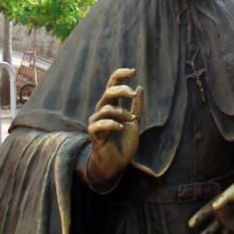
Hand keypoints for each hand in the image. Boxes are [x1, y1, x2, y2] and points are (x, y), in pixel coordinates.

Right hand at [87, 68, 143, 185]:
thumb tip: (140, 87)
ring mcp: (96, 122)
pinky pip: (99, 124)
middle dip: (121, 90)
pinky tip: (121, 127)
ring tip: (131, 120)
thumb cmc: (124, 141)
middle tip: (133, 94)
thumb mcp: (135, 121)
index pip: (112, 85)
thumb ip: (137, 106)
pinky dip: (111, 124)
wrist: (118, 162)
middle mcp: (102, 111)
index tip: (133, 71)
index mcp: (112, 105)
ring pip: (106, 108)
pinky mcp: (94, 134)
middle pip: (108, 93)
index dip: (120, 75)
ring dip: (121, 113)